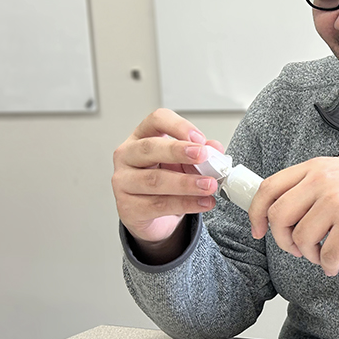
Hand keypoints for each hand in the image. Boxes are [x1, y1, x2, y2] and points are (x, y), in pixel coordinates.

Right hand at [111, 108, 224, 248]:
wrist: (154, 218)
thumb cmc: (165, 183)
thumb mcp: (184, 164)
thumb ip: (200, 155)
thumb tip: (215, 149)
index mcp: (142, 137)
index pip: (156, 120)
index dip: (178, 126)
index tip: (199, 138)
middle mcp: (128, 156)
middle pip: (150, 147)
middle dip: (178, 151)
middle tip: (203, 155)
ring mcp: (123, 182)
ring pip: (154, 180)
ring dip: (186, 183)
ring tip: (209, 185)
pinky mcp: (128, 208)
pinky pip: (158, 205)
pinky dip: (185, 204)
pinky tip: (202, 202)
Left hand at [249, 157, 338, 275]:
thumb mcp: (335, 172)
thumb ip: (308, 186)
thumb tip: (276, 212)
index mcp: (314, 168)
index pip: (269, 188)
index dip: (256, 213)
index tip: (258, 230)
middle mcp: (322, 182)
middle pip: (279, 217)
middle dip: (282, 239)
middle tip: (295, 247)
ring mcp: (337, 203)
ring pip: (301, 239)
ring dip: (308, 254)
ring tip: (321, 254)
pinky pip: (326, 255)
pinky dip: (327, 265)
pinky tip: (333, 263)